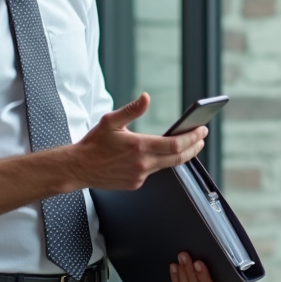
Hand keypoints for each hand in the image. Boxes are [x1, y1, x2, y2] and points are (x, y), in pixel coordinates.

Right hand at [69, 93, 205, 190]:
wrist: (79, 167)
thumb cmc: (94, 143)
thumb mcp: (110, 121)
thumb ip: (131, 110)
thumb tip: (146, 97)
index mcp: (139, 146)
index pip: (175, 145)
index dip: (192, 138)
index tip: (201, 130)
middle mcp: (142, 164)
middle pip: (178, 158)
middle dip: (194, 147)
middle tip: (202, 137)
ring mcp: (140, 176)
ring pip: (167, 165)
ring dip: (179, 155)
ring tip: (187, 144)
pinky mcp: (135, 183)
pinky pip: (152, 172)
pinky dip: (159, 162)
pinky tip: (158, 154)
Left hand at [170, 252, 244, 281]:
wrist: (223, 277)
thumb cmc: (228, 273)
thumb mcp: (232, 270)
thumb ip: (226, 267)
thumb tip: (215, 254)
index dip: (205, 280)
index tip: (198, 263)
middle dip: (190, 274)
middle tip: (185, 258)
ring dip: (181, 278)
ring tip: (179, 262)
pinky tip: (174, 270)